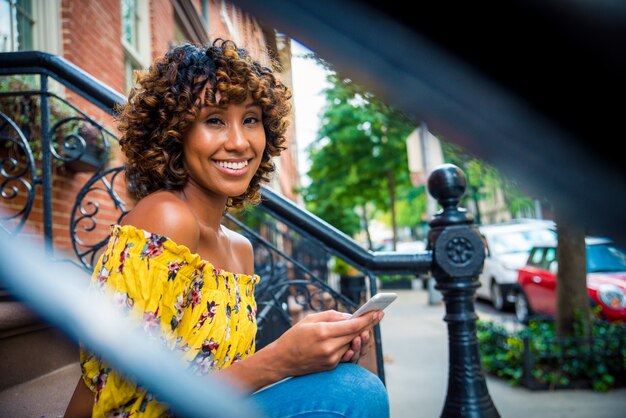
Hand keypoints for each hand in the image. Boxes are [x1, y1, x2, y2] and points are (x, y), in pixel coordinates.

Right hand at [268, 309, 382, 376]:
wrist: (282, 360)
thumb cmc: (294, 336)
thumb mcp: (310, 319)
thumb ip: (332, 316)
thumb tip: (350, 316)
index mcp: (323, 332)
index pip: (352, 325)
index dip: (367, 319)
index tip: (378, 312)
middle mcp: (329, 348)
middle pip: (356, 335)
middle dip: (368, 325)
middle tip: (379, 315)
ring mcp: (331, 359)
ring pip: (353, 344)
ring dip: (360, 334)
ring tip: (366, 325)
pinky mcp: (331, 366)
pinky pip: (346, 352)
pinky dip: (351, 344)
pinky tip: (355, 337)